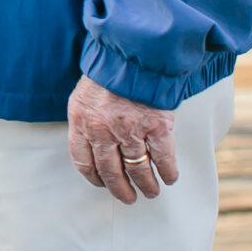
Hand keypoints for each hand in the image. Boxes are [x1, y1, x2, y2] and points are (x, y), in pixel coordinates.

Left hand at [66, 76, 179, 203]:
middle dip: (120, 189)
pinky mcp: (156, 127)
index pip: (83, 161)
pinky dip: (168, 172)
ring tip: (151, 192)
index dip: (94, 178)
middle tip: (128, 198)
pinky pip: (163, 158)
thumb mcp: (85, 95)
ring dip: (146, 185)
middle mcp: (103, 130)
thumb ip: (87, 121)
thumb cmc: (109, 72)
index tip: (103, 184)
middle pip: (110, 172)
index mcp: (81, 121)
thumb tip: (94, 145)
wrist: (135, 52)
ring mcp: (130, 130)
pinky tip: (170, 177)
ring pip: (137, 169)